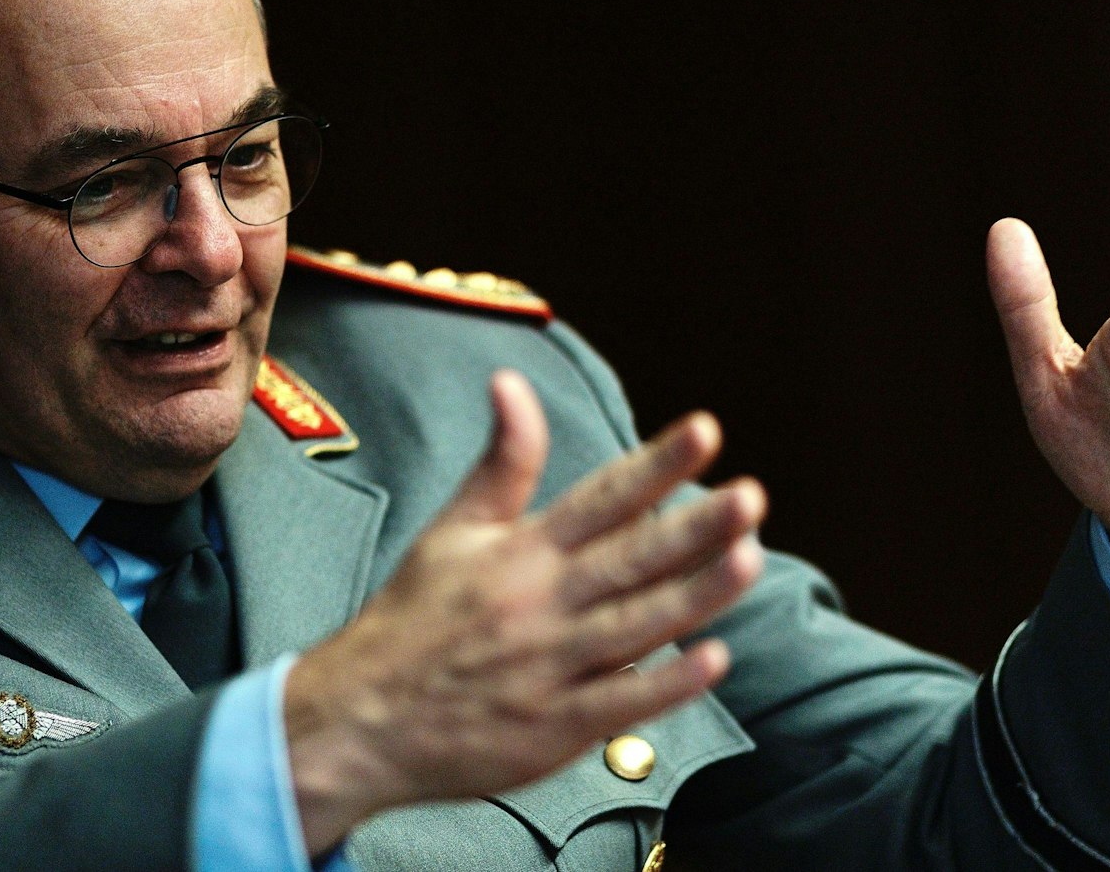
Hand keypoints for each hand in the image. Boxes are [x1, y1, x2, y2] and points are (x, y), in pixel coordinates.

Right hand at [284, 370, 764, 851]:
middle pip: (630, 558)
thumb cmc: (411, 620)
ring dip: (696, 593)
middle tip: (750, 496)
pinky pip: (620, 703)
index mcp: (520, 552)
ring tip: (750, 558)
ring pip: (636, 625)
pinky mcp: (554, 728)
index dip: (657, 463)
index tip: (706, 431)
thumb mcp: (452, 530)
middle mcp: (540, 603)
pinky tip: (714, 659)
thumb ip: (501, 462)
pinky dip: (666, 683)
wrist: (359, 721)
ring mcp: (549, 668)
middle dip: (694, 526)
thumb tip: (511, 381)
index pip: (601, 496)